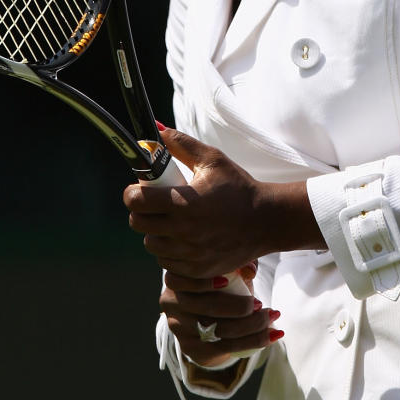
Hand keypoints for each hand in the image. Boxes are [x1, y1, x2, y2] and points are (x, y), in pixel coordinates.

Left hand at [122, 125, 321, 278]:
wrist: (267, 221)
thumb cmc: (239, 188)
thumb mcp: (213, 160)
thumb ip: (181, 144)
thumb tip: (156, 129)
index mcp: (183, 202)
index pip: (135, 201)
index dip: (132, 193)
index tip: (140, 190)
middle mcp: (183, 231)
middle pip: (138, 224)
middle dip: (143, 212)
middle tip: (156, 205)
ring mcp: (190, 254)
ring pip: (152, 245)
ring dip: (156, 233)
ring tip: (173, 223)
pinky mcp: (198, 270)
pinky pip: (168, 264)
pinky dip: (171, 252)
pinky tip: (184, 240)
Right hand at [160, 264, 282, 365]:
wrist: (212, 322)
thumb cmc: (221, 287)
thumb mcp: (228, 272)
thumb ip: (238, 264)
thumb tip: (250, 270)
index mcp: (175, 282)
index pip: (181, 281)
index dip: (203, 282)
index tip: (226, 281)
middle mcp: (171, 306)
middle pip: (207, 308)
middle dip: (239, 307)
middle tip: (261, 304)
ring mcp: (180, 330)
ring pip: (220, 330)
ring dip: (253, 325)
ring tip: (273, 316)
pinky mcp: (193, 350)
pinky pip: (226, 348)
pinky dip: (255, 341)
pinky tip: (274, 333)